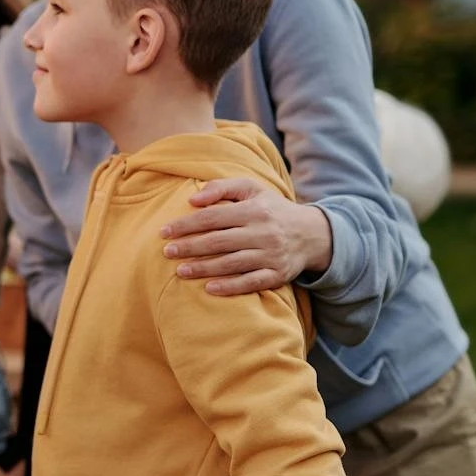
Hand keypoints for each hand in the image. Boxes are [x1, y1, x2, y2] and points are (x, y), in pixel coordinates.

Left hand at [159, 178, 332, 295]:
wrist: (311, 234)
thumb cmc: (271, 209)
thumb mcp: (251, 189)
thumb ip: (222, 187)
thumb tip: (193, 199)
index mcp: (254, 210)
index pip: (212, 218)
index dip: (186, 225)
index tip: (164, 232)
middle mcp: (263, 233)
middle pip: (218, 242)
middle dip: (189, 247)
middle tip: (167, 252)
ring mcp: (271, 256)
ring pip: (231, 264)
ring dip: (203, 269)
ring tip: (180, 271)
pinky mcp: (278, 275)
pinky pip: (251, 283)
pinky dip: (230, 287)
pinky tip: (209, 288)